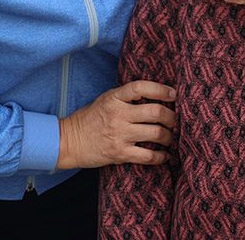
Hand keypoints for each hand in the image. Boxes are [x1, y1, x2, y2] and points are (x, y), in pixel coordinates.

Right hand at [56, 80, 175, 168]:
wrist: (69, 141)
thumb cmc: (90, 118)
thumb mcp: (105, 99)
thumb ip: (126, 97)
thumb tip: (155, 95)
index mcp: (114, 98)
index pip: (142, 87)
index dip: (161, 89)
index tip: (173, 94)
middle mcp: (118, 115)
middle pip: (156, 112)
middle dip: (172, 117)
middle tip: (175, 120)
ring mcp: (119, 135)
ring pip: (156, 133)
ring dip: (169, 136)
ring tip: (170, 137)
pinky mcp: (120, 153)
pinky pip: (148, 155)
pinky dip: (161, 156)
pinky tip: (164, 155)